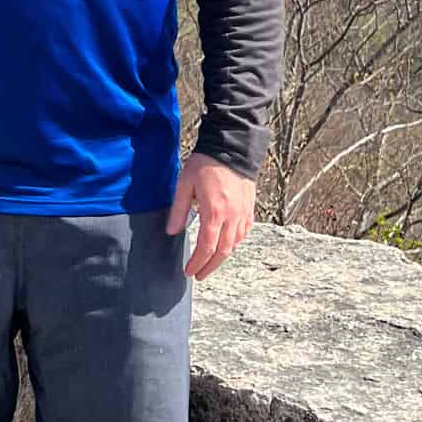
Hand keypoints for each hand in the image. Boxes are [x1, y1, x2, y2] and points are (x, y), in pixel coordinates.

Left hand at [165, 154, 255, 280]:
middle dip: (209, 267)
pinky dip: (236, 242)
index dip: (197, 263)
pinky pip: (245, 232)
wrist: (232, 147)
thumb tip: (171, 231)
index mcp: (214, 212)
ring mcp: (243, 212)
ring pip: (235, 244)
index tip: (189, 272)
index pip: (206, 247)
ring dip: (222, 257)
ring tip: (210, 263)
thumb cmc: (206, 163)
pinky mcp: (250, 207)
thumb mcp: (184, 184)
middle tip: (198, 275)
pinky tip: (228, 244)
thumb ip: (179, 210)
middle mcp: (232, 216)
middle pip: (223, 251)